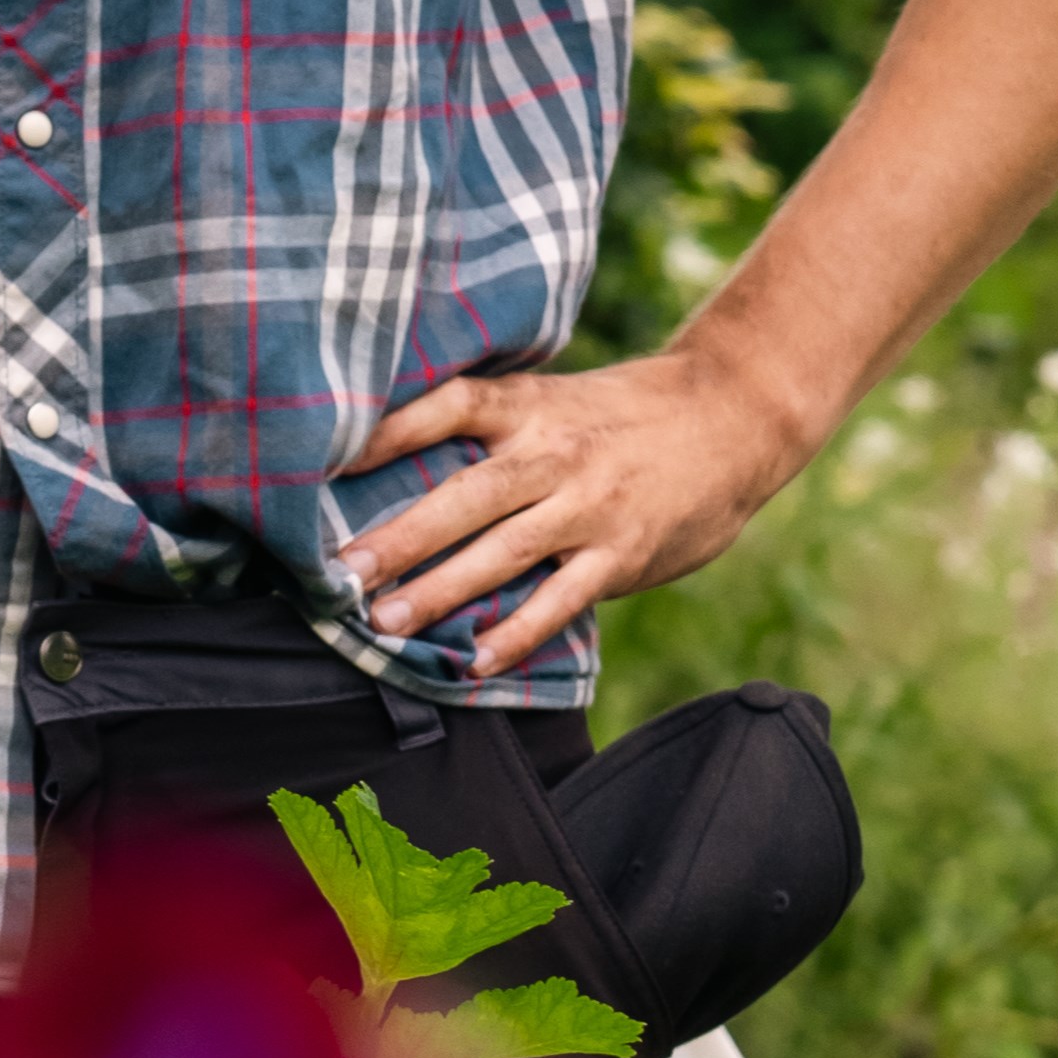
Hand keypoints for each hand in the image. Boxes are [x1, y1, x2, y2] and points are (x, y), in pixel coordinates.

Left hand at [331, 334, 820, 680]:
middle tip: (338, 571)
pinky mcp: (623, 552)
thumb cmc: (623, 414)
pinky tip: (477, 658)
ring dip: (442, 590)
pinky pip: (561, 599)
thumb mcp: (555, 399)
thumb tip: (397, 459)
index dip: (388, 428)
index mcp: (529, 407)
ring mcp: (590, 506)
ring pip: (504, 552)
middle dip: (399, 535)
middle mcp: (553, 453)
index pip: (448, 405)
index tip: (327, 455)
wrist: (730, 419)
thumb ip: (493, 429)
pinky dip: (519, 631)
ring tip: (385, 622)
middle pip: (464, 493)